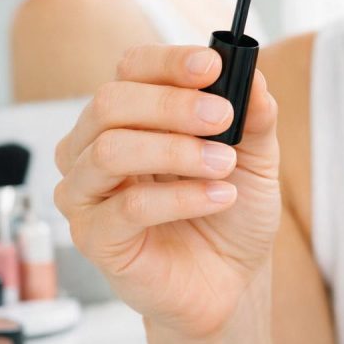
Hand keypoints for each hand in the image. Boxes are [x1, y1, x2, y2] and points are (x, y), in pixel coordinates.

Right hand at [54, 45, 281, 342]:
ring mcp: (87, 194)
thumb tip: (254, 75)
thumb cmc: (231, 210)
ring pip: (109, 151)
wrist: (230, 280)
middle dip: (172, 104)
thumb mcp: (256, 157)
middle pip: (110, 103)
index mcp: (129, 116)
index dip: (168, 63)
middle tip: (223, 117)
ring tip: (224, 164)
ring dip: (176, 150)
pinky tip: (220, 197)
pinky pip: (126, 207)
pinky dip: (180, 198)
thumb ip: (254, 116)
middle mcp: (94, 147)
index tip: (211, 65)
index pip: (130, 69)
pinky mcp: (95, 238)